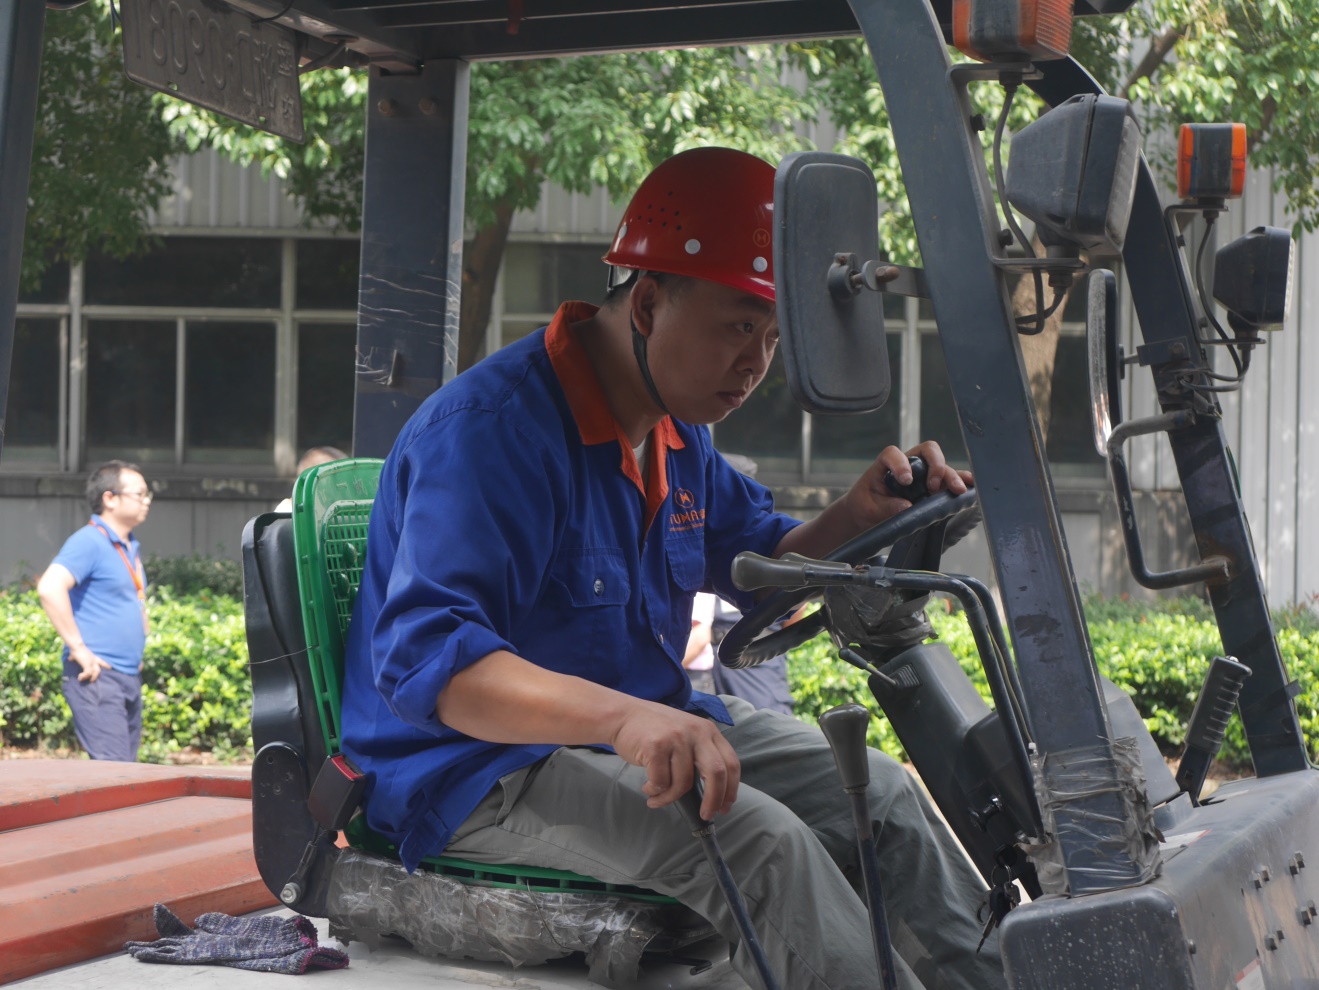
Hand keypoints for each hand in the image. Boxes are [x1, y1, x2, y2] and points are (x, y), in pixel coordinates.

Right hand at [69, 643, 110, 682]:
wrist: (77, 646)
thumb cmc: (76, 649)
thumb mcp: (77, 654)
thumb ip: (74, 657)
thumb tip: (70, 658)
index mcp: (93, 657)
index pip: (101, 661)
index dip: (106, 665)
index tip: (110, 668)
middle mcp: (93, 660)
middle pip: (98, 670)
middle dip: (95, 676)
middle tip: (91, 681)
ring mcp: (91, 663)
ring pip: (93, 673)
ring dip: (87, 677)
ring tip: (81, 679)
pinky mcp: (87, 665)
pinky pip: (87, 673)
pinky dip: (83, 676)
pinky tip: (79, 677)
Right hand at [609, 700, 740, 819]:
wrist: (623, 716)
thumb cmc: (655, 731)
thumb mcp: (687, 735)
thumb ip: (701, 755)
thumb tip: (713, 794)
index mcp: (708, 731)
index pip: (731, 763)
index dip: (730, 790)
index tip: (724, 807)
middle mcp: (696, 732)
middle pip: (716, 773)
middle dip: (713, 800)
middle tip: (704, 815)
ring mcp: (676, 738)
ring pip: (683, 783)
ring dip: (669, 798)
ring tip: (657, 798)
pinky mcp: (656, 746)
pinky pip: (661, 782)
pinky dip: (654, 792)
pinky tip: (648, 788)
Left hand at [843, 441, 971, 530]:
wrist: (868, 515)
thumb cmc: (866, 506)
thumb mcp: (869, 508)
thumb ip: (886, 506)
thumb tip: (908, 506)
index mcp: (886, 465)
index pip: (893, 453)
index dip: (900, 463)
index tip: (905, 481)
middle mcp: (908, 464)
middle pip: (926, 451)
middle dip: (934, 465)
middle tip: (932, 486)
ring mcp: (923, 474)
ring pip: (942, 465)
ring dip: (951, 476)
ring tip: (957, 490)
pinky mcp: (933, 487)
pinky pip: (950, 480)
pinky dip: (961, 482)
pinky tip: (970, 487)